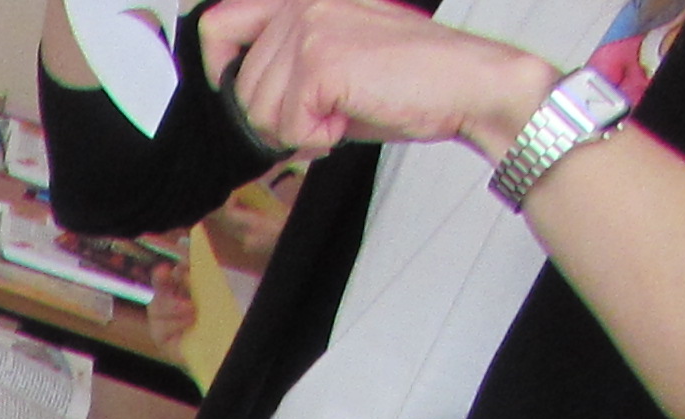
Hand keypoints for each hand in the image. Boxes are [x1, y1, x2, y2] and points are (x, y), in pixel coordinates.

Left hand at [196, 0, 554, 159]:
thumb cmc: (409, 79)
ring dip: (299, 132)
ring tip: (343, 113)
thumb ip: (285, 72)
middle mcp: (300, 3)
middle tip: (325, 116)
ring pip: (259, 113)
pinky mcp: (320, 61)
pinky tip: (348, 120)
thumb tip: (246, 109)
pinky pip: (287, 128)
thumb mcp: (334, 65)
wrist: (466, 85)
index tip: (236, 95)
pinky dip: (318, 139)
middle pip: (240, 88)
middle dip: (276, 120)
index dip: (218, 70)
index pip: (219, 24)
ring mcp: (308, 28)